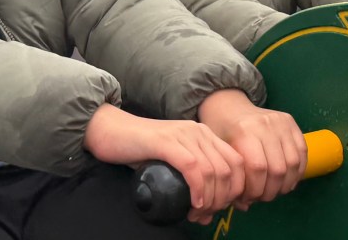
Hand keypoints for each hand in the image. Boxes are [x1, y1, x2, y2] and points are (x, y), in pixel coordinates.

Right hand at [84, 104, 244, 223]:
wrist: (110, 131)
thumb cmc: (139, 151)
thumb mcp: (171, 164)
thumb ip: (190, 182)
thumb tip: (205, 212)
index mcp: (204, 135)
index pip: (237, 163)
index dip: (237, 190)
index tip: (223, 209)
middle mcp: (198, 131)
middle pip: (230, 170)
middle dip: (224, 199)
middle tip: (206, 215)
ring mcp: (183, 135)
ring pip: (214, 171)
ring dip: (211, 199)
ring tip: (197, 214)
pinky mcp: (166, 142)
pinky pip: (193, 168)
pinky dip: (199, 190)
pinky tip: (194, 203)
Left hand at [197, 90, 306, 209]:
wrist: (229, 106)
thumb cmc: (221, 132)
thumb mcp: (219, 152)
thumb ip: (231, 179)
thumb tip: (245, 207)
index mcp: (244, 131)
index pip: (258, 168)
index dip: (256, 190)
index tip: (248, 199)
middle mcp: (265, 124)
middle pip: (278, 168)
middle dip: (271, 190)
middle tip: (262, 198)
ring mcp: (280, 121)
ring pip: (293, 163)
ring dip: (286, 184)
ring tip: (275, 190)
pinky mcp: (290, 121)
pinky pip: (302, 152)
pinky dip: (297, 171)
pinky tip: (287, 180)